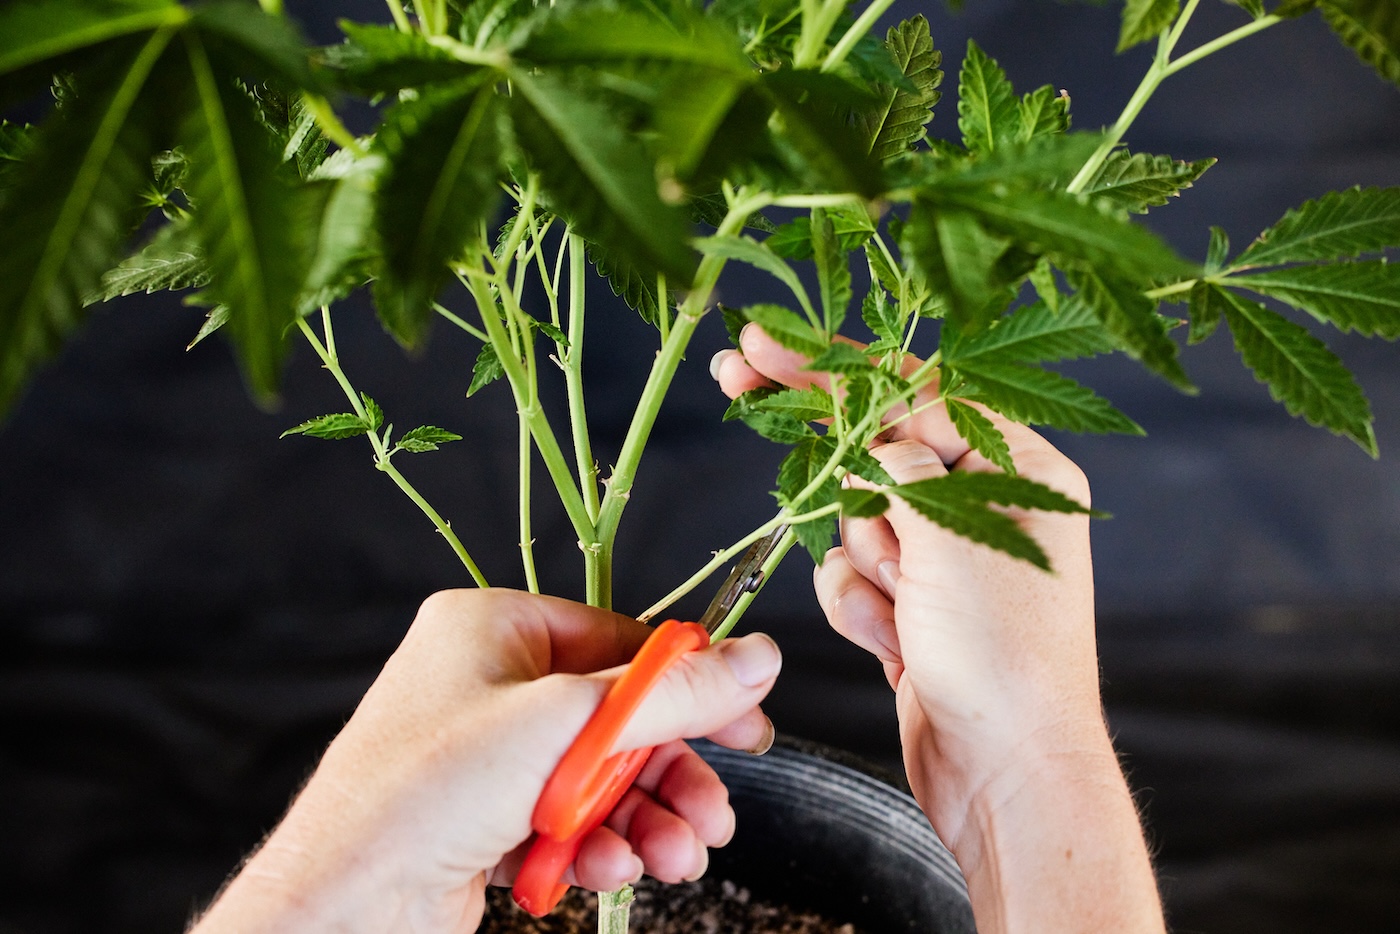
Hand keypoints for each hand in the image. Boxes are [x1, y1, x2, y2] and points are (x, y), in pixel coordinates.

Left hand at [191, 589, 780, 933]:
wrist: (344, 907)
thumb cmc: (424, 792)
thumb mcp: (567, 725)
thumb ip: (671, 694)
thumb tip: (755, 658)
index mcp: (494, 626)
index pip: (620, 641)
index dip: (690, 687)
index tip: (745, 727)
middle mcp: (489, 682)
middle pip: (617, 718)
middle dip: (669, 773)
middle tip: (713, 814)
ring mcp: (485, 754)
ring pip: (598, 778)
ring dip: (644, 819)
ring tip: (672, 856)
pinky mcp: (484, 816)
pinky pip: (566, 820)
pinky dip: (596, 846)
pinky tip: (605, 870)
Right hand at [714, 326, 1162, 932]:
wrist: (1005, 775)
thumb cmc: (1006, 659)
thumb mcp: (954, 538)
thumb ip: (902, 465)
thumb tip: (872, 425)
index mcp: (1017, 471)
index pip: (914, 393)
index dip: (834, 368)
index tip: (763, 347)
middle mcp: (983, 506)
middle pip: (877, 450)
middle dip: (839, 466)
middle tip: (739, 382)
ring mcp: (945, 561)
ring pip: (854, 518)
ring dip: (864, 562)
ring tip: (905, 608)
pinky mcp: (912, 608)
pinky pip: (852, 577)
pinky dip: (862, 608)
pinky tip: (897, 643)